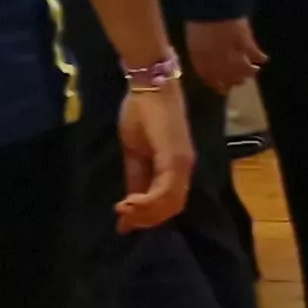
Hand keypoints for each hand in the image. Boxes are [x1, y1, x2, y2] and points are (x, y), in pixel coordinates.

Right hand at [113, 83, 194, 231]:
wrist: (148, 84)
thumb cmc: (141, 113)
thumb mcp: (134, 152)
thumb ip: (134, 179)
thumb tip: (125, 210)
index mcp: (176, 168)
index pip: (168, 204)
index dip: (148, 217)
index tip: (124, 223)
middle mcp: (185, 168)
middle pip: (171, 208)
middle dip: (146, 219)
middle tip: (122, 220)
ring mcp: (182, 162)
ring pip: (171, 202)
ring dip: (146, 213)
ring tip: (124, 211)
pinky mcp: (176, 155)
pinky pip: (166, 188)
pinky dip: (149, 201)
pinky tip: (129, 202)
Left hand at [185, 18, 262, 90]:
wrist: (210, 7)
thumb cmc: (199, 20)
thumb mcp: (193, 37)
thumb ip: (199, 51)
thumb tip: (205, 58)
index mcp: (200, 58)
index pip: (209, 78)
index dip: (217, 85)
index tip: (223, 89)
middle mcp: (216, 60)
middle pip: (228, 77)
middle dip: (234, 81)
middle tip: (241, 82)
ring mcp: (232, 53)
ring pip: (243, 69)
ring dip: (249, 72)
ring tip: (254, 71)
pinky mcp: (245, 43)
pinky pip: (254, 54)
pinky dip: (260, 57)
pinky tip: (264, 59)